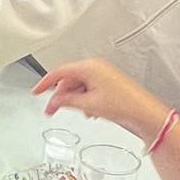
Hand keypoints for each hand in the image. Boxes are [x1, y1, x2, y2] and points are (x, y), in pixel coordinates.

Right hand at [33, 58, 169, 141]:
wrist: (144, 112)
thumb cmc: (123, 104)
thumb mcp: (88, 104)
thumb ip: (66, 101)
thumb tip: (54, 101)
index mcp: (89, 67)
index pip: (59, 72)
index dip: (44, 83)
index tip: (35, 91)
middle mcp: (95, 68)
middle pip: (69, 80)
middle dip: (62, 96)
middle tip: (54, 110)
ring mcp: (102, 75)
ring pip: (79, 86)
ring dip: (75, 100)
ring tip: (80, 112)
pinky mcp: (108, 83)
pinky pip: (89, 89)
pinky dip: (85, 100)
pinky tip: (91, 111)